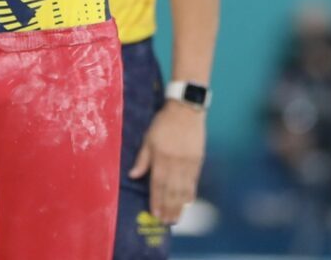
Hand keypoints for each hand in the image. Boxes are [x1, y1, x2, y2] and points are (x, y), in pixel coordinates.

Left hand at [128, 102, 205, 224]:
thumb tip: (133, 175)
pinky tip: (188, 202)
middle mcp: (175, 163)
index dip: (156, 200)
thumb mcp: (149, 138)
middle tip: (167, 222)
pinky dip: (191, 193)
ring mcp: (188, 162)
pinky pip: (194, 180)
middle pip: (171, 190)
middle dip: (168, 208)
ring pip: (183, 189)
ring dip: (179, 205)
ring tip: (176, 218)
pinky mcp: (198, 160)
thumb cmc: (163, 122)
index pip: (158, 184)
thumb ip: (142, 158)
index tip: (155, 214)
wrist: (186, 109)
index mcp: (161, 157)